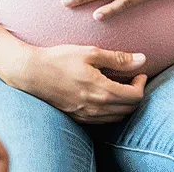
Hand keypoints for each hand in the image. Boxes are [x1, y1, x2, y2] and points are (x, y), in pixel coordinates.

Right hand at [5, 43, 147, 123]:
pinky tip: (105, 96)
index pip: (136, 96)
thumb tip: (142, 59)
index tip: (139, 73)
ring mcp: (87, 116)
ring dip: (125, 104)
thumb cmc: (60, 59)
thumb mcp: (90, 53)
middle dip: (136, 94)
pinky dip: (112, 110)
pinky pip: (104, 120)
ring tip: (120, 86)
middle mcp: (97, 108)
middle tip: (132, 78)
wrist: (32, 73)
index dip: (142, 84)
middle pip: (130, 108)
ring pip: (118, 116)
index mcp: (103, 91)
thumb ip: (117, 58)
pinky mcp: (78, 118)